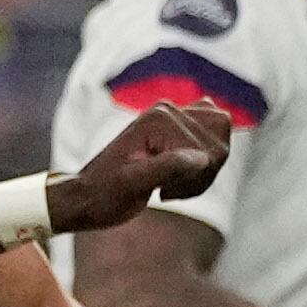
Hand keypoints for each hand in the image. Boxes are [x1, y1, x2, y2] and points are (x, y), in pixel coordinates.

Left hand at [47, 103, 234, 231]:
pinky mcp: (175, 130)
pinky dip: (201, 167)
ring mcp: (172, 118)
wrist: (86, 196)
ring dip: (203, 172)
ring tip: (169, 185)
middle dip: (203, 174)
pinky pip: (211, 141)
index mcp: (159, 119)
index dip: (196, 179)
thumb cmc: (104, 194)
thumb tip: (203, 159)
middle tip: (168, 189)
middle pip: (220, 141)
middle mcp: (168, 110)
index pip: (209, 150)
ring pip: (220, 141)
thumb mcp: (131, 185)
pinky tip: (174, 180)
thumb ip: (167, 168)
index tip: (163, 193)